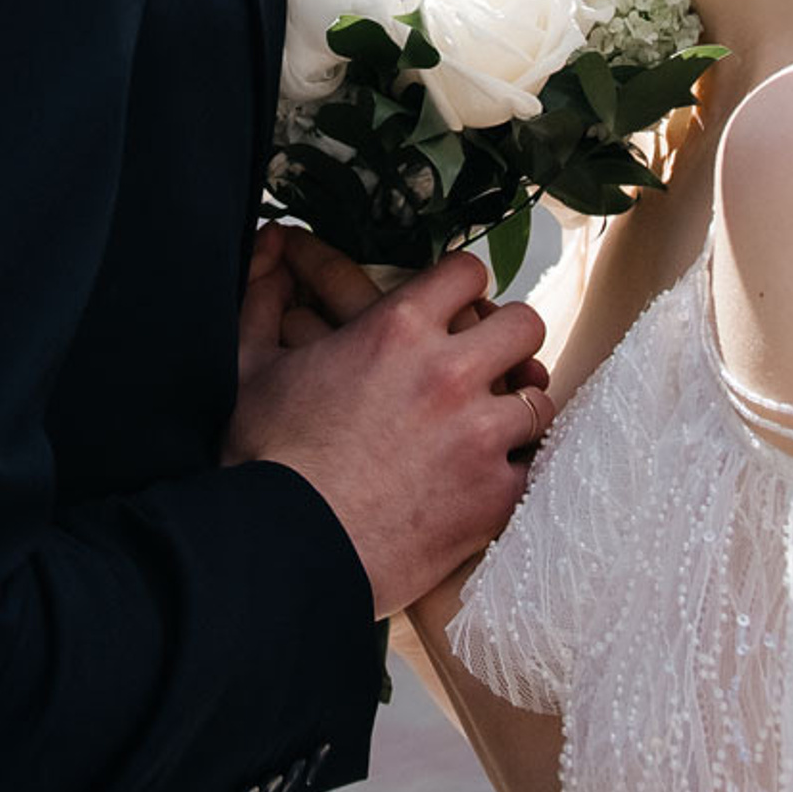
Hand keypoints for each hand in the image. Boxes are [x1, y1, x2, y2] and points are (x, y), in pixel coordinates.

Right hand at [222, 247, 546, 618]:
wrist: (287, 548)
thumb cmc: (266, 457)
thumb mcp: (253, 363)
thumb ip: (262, 294)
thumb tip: (267, 242)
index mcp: (398, 327)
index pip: (467, 272)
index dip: (463, 288)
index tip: (455, 310)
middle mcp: (451, 370)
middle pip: (525, 325)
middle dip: (508, 341)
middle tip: (485, 364)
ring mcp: (481, 435)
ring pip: (539, 397)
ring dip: (516, 408)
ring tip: (490, 427)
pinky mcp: (495, 496)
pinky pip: (535, 467)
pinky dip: (515, 471)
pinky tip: (488, 478)